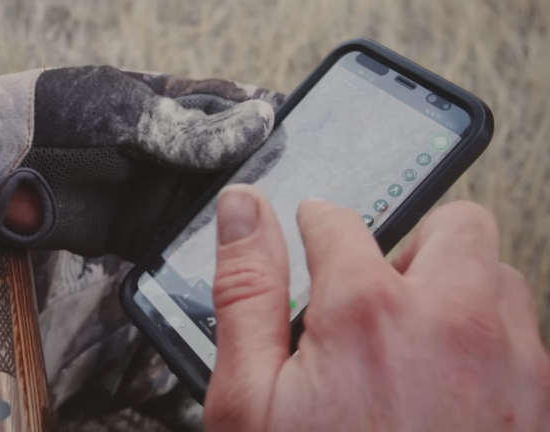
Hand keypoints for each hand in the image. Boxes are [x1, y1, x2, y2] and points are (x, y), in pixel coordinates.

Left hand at [0, 67, 282, 257]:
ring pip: (215, 208)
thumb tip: (259, 125)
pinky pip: (182, 243)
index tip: (309, 132)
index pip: (237, 111)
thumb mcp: (128, 112)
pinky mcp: (139, 232)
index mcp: (173, 105)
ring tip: (281, 231)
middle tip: (305, 193)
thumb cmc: (54, 114)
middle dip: (264, 179)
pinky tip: (234, 258)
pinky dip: (205, 251)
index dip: (270, 122)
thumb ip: (190, 130)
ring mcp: (156, 193)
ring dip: (243, 220)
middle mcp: (173, 152)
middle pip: (235, 166)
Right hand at [204, 185, 549, 430]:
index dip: (315, 222)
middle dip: (408, 243)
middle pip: (452, 225)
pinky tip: (445, 385)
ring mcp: (512, 363)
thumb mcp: (251, 401)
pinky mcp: (541, 403)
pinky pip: (524, 335)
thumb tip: (241, 210)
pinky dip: (485, 339)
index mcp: (369, 313)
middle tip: (373, 291)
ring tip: (410, 341)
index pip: (338, 222)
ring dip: (453, 289)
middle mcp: (454, 323)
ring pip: (496, 277)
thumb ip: (245, 290)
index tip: (314, 231)